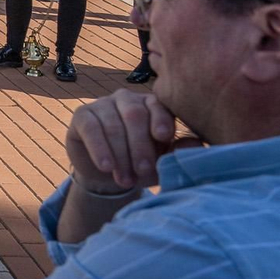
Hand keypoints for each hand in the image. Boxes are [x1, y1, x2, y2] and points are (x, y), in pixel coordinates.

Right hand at [65, 88, 191, 192]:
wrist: (107, 175)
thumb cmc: (141, 164)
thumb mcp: (162, 161)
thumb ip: (179, 151)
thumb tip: (197, 143)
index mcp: (151, 105)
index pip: (157, 105)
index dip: (160, 119)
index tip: (164, 137)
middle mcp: (127, 99)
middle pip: (134, 114)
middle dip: (140, 145)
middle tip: (144, 171)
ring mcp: (103, 104)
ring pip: (113, 124)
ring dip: (120, 155)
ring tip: (125, 180)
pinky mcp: (82, 115)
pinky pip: (91, 128)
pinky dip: (99, 149)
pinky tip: (106, 166)